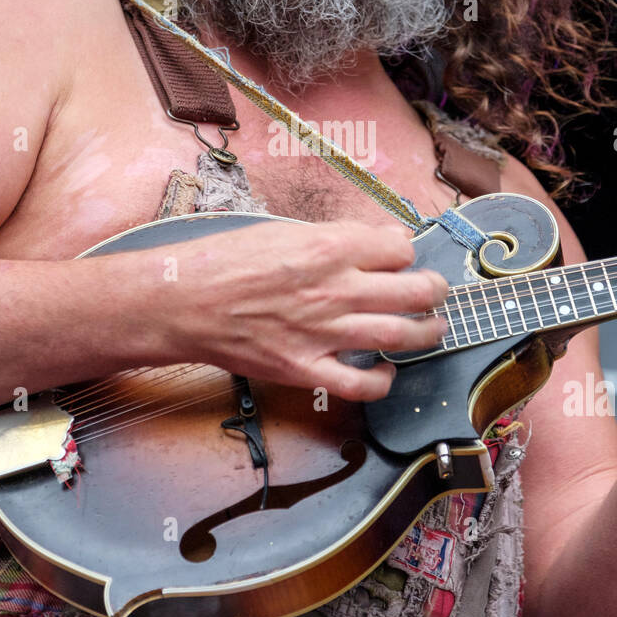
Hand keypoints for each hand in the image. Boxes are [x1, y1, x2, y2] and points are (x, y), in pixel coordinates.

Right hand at [144, 217, 450, 402]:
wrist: (182, 302)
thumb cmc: (225, 261)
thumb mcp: (282, 231)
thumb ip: (334, 238)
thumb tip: (377, 241)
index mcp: (329, 247)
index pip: (400, 247)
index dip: (405, 252)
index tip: (400, 258)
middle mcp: (335, 289)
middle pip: (416, 290)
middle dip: (434, 290)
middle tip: (434, 291)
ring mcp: (324, 333)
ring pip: (402, 335)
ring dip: (427, 332)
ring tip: (430, 328)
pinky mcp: (307, 369)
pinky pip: (362, 384)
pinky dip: (384, 380)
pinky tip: (385, 370)